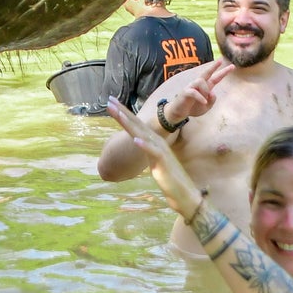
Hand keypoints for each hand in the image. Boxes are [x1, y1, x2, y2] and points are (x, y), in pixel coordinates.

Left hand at [106, 98, 201, 217]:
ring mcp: (160, 151)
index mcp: (153, 140)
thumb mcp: (154, 160)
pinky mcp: (163, 162)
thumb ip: (147, 149)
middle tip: (109, 100)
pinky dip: (144, 145)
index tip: (111, 102)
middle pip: (137, 124)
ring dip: (129, 124)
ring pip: (142, 134)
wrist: (183, 192)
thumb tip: (138, 142)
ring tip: (117, 114)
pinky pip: (153, 152)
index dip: (123, 113)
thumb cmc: (169, 177)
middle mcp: (157, 141)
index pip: (136, 124)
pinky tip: (135, 140)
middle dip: (122, 112)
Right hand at [157, 56, 233, 129]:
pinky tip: (204, 102)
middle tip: (221, 60)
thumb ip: (212, 100)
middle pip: (207, 72)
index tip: (232, 66)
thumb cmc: (194, 108)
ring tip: (205, 100)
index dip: (223, 72)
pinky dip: (200, 97)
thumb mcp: (207, 107)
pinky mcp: (185, 92)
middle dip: (214, 66)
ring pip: (200, 81)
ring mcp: (191, 87)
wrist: (180, 112)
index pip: (216, 78)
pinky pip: (194, 92)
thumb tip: (212, 92)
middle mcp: (199, 84)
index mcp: (206, 87)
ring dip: (205, 90)